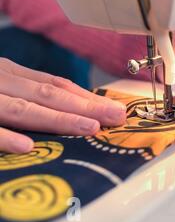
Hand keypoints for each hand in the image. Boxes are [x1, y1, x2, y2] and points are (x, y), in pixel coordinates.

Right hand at [0, 58, 126, 153]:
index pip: (56, 86)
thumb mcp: (2, 85)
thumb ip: (28, 95)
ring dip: (59, 118)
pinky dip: (6, 137)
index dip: (88, 98)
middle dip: (86, 107)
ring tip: (91, 127)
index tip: (116, 109)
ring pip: (24, 109)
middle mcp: (1, 82)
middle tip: (117, 117)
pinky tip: (28, 146)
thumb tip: (70, 111)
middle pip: (49, 95)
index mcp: (10, 74)